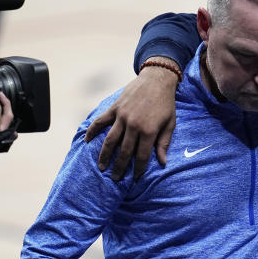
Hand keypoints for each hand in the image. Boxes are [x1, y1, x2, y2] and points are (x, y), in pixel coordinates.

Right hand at [83, 60, 178, 180]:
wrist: (156, 79)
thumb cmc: (166, 103)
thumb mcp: (170, 124)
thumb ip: (164, 143)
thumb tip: (162, 163)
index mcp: (149, 130)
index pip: (141, 156)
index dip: (138, 169)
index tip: (135, 178)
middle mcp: (134, 125)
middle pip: (124, 152)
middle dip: (119, 167)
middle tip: (115, 178)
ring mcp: (122, 116)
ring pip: (110, 140)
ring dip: (104, 156)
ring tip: (101, 167)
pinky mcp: (114, 108)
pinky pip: (100, 122)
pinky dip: (92, 131)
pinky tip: (87, 141)